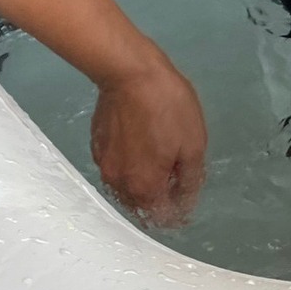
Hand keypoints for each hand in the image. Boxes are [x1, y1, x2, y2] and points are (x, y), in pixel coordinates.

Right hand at [92, 48, 208, 226]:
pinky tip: (139, 149)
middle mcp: (119, 184)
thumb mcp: (194, 143)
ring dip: (141, 186)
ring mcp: (104, 165)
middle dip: (159, 201)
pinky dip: (128, 168)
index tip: (187, 195)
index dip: (179, 212)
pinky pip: (115, 169)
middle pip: (140, 207)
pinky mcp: (97, 146)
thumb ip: (190, 180)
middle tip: (175, 179)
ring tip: (158, 164)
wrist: (129, 72)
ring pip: (125, 189)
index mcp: (145, 187)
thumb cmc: (168, 106)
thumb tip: (184, 202)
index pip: (162, 217)